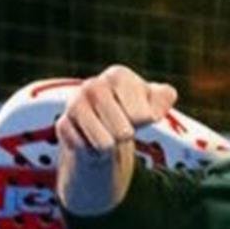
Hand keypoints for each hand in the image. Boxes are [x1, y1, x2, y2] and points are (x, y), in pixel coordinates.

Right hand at [56, 65, 177, 160]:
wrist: (104, 132)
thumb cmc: (132, 114)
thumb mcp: (155, 105)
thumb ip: (165, 97)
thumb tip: (166, 95)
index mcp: (118, 76)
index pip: (141, 114)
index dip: (143, 121)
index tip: (139, 115)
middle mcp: (93, 85)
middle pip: (123, 131)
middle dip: (126, 136)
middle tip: (122, 128)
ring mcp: (75, 104)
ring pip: (105, 142)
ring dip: (110, 146)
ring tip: (108, 134)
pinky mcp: (62, 124)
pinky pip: (86, 149)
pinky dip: (93, 152)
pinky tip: (91, 141)